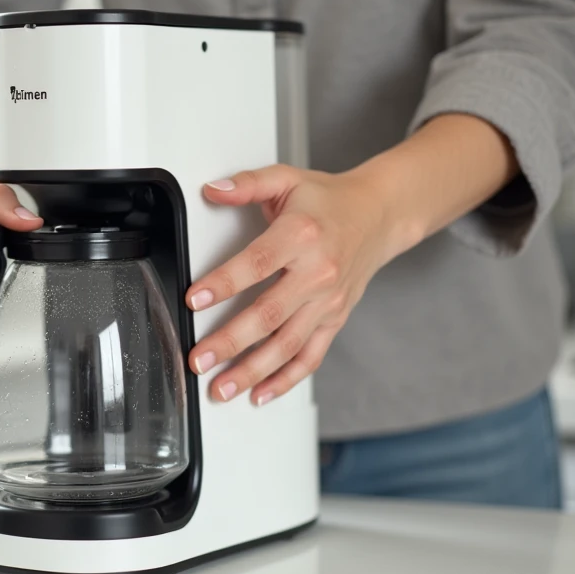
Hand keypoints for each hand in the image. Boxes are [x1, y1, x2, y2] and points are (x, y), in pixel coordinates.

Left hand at [185, 164, 416, 405]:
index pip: (257, 264)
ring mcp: (328, 301)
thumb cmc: (328, 200)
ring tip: (221, 388)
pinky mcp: (334, 319)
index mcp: (301, 235)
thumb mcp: (286, 179)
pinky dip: (286, 380)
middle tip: (198, 359)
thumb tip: (212, 189)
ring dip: (252, 370)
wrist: (379, 215)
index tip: (195, 299)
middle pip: (269, 314)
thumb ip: (247, 183)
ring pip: (287, 344)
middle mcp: (318, 273)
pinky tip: (260, 394)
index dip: (224, 283)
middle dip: (230, 342)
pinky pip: (310, 356)